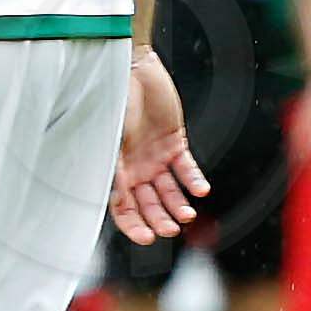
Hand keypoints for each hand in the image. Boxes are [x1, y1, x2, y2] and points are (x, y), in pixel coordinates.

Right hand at [111, 46, 210, 240]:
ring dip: (178, 204)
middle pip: (148, 205)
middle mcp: (135, 169)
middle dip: (159, 220)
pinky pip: (185, 169)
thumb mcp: (110, 142)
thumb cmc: (114, 105)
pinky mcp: (174, 143)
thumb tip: (116, 201)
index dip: (133, 226)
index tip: (147, 238)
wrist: (133, 72)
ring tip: (187, 215)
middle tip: (171, 229)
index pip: (123, 209)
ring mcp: (155, 157)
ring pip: (169, 191)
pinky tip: (200, 191)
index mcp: (115, 172)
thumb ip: (114, 171)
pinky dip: (193, 181)